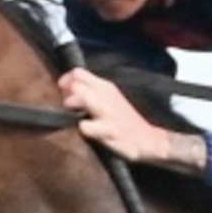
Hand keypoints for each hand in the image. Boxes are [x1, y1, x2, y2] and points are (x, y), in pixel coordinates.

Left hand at [60, 66, 206, 173]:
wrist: (148, 139)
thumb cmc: (122, 119)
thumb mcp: (107, 98)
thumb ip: (87, 90)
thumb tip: (64, 88)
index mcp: (104, 87)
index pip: (77, 73)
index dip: (66, 83)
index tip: (66, 96)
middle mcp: (105, 96)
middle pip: (76, 84)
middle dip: (66, 96)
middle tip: (71, 109)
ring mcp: (108, 113)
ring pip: (83, 98)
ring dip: (74, 105)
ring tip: (78, 116)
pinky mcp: (110, 131)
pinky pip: (88, 127)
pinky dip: (84, 128)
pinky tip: (87, 130)